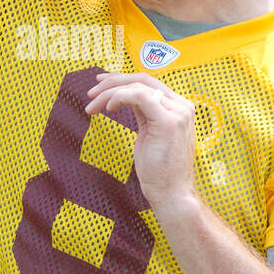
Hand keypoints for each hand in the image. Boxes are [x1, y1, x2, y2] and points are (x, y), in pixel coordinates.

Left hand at [85, 71, 198, 214]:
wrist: (171, 194)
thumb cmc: (158, 170)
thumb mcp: (148, 134)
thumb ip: (143, 113)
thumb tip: (125, 98)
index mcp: (178, 107)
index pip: (148, 83)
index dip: (122, 79)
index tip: (100, 84)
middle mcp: (182, 106)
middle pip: (143, 79)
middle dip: (113, 81)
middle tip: (91, 92)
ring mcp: (178, 112)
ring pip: (138, 87)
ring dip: (109, 93)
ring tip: (92, 107)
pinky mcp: (168, 121)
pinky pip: (139, 96)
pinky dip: (119, 97)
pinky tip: (108, 109)